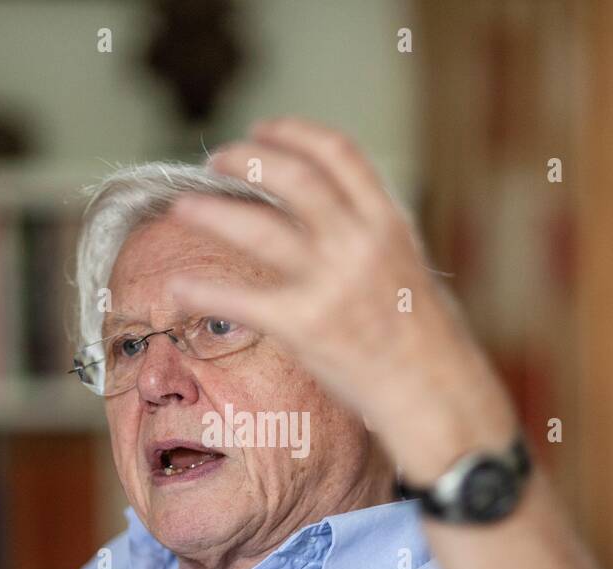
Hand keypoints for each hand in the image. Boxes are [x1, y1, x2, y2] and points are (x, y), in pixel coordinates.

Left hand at [169, 116, 516, 478]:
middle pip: (292, 176)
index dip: (293, 133)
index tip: (263, 129)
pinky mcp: (305, 326)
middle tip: (217, 160)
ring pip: (257, 226)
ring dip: (211, 211)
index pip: (337, 153)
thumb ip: (371, 237)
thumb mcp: (410, 267)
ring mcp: (331, 282)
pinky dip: (202, 291)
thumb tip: (333, 217)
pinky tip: (177, 287)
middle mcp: (360, 242)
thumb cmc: (425, 340)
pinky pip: (240, 300)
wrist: (436, 394)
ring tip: (183, 208)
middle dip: (246, 160)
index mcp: (388, 222)